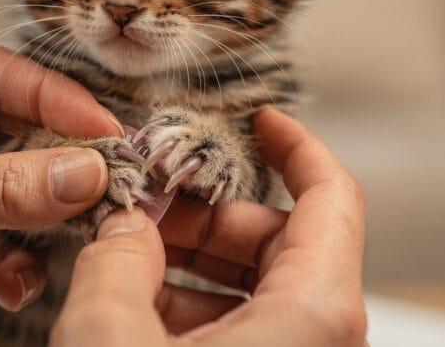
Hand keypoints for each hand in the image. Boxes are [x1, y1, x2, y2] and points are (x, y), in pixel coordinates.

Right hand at [53, 107, 366, 345]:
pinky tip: (130, 299)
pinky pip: (237, 329)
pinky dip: (186, 305)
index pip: (333, 197)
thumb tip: (124, 224)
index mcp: (314, 312)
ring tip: (123, 248)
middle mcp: (318, 338)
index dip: (296, 145)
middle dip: (203, 209)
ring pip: (252, 287)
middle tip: (143, 198)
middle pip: (278, 239)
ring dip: (186, 259)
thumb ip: (118, 257)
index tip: (260, 119)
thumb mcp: (111, 333)